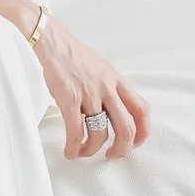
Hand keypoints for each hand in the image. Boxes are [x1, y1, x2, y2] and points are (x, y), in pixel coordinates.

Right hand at [0, 0, 150, 162]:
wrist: (51, 39)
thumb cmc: (72, 56)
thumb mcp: (100, 69)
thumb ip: (109, 89)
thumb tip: (113, 113)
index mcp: (117, 81)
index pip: (142, 109)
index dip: (143, 131)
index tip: (135, 143)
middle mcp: (107, 88)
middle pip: (127, 127)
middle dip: (122, 149)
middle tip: (111, 156)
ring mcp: (89, 93)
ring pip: (101, 134)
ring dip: (92, 150)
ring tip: (83, 152)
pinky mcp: (69, 98)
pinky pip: (76, 131)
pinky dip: (74, 147)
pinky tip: (70, 151)